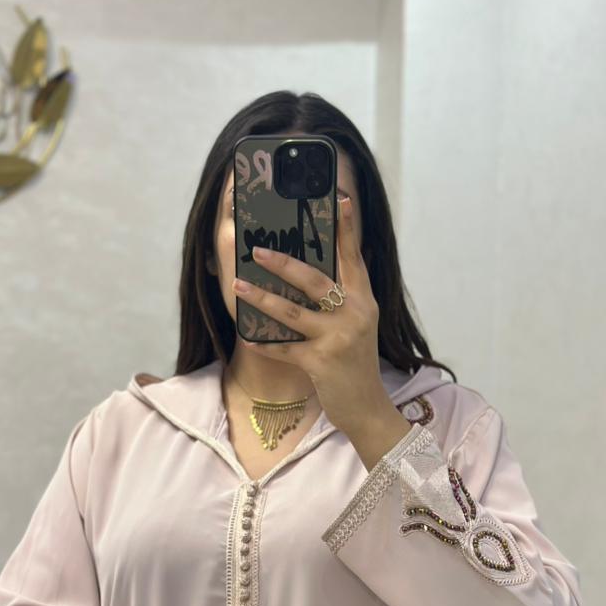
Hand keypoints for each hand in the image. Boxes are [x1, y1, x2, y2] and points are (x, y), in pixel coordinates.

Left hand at [230, 195, 392, 433]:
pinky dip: (264, 343)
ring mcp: (338, 338)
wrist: (367, 407)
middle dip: (283, 263)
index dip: (347, 228)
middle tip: (257, 250)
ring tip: (238, 286)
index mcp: (363, 299)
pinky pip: (285, 348)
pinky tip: (248, 337)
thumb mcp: (357, 326)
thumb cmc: (355, 363)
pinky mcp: (322, 362)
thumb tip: (304, 276)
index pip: (353, 257)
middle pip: (315, 280)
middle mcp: (354, 313)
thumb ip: (339, 301)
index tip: (341, 197)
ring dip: (262, 298)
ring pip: (293, 312)